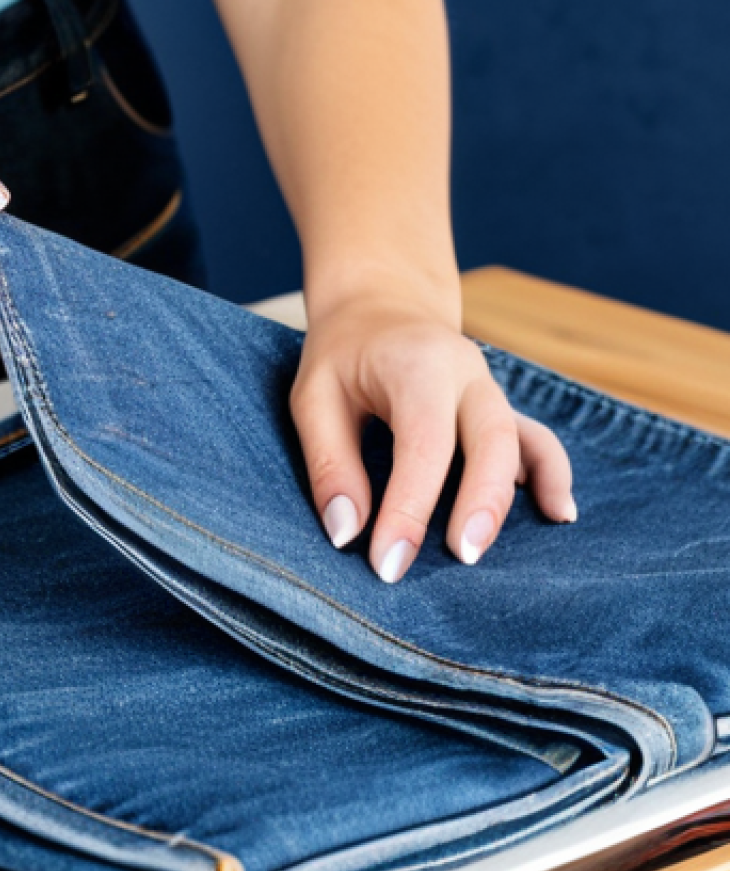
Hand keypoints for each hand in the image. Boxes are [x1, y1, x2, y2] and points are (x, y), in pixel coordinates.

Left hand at [291, 292, 576, 581]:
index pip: (424, 442)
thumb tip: (346, 535)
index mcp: (416, 364)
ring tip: (494, 549)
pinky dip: (552, 475)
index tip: (389, 564)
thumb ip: (329, 464)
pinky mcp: (500, 408)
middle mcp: (465, 373)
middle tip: (459, 559)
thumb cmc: (341, 355)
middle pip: (491, 439)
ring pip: (523, 441)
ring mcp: (490, 389)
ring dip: (513, 498)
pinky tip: (558, 514)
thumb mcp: (313, 398)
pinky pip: (538, 440)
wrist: (381, 307)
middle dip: (479, 503)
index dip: (410, 507)